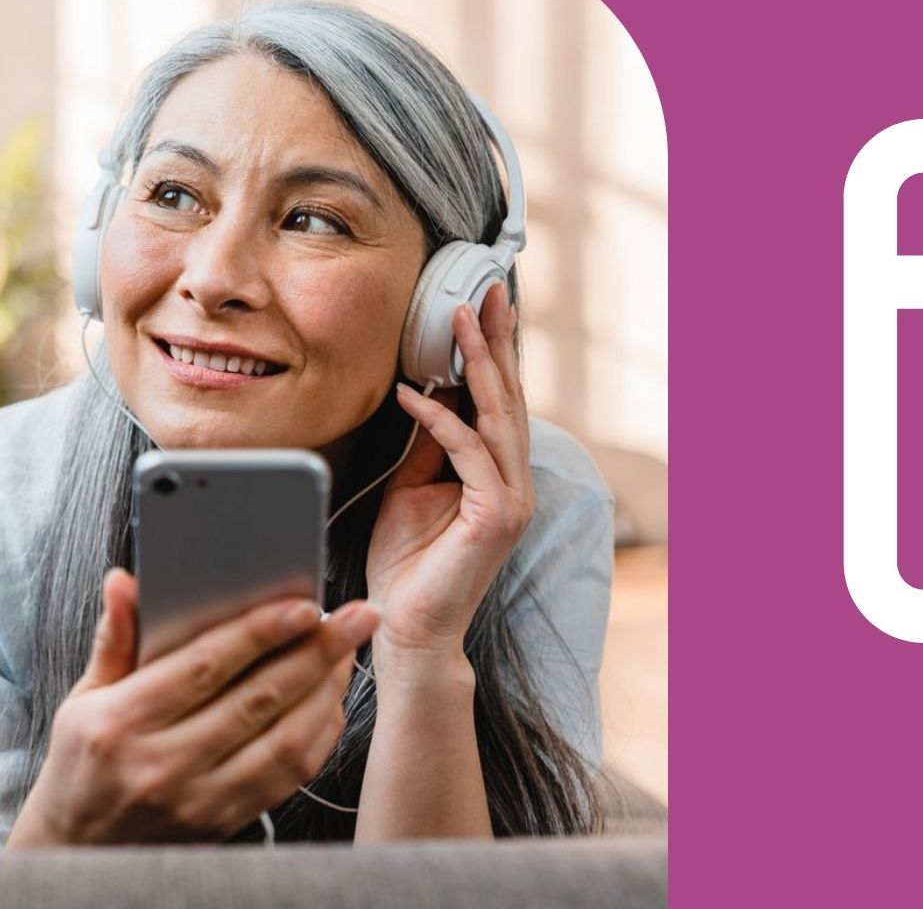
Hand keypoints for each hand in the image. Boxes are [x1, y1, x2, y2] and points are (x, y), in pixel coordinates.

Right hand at [7, 568, 378, 847]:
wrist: (80, 851)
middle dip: (316, 652)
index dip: (260, 633)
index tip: (305, 606)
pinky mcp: (225, 820)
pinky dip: (319, 734)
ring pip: (283, 739)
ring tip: (348, 652)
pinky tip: (330, 700)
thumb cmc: (84, 764)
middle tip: (357, 617)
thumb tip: (125, 582)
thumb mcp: (84, 699)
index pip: (204, 666)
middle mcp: (162, 763)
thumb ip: (115, 640)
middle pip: (257, 698)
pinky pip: (288, 775)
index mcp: (122, 722)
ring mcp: (197, 798)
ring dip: (326, 691)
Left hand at [368, 282, 534, 659]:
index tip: (482, 308)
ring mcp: (512, 500)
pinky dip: (440, 420)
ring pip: (498, 416)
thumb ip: (426, 446)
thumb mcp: (409, 489)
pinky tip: (414, 395)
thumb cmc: (406, 567)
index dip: (492, 354)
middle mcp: (516, 484)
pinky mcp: (496, 515)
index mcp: (500, 476)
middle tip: (487, 291)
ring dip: (475, 363)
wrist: (408, 630)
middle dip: (496, 341)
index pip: (499, 403)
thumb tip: (428, 394)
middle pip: (509, 398)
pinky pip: (468, 452)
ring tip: (459, 319)